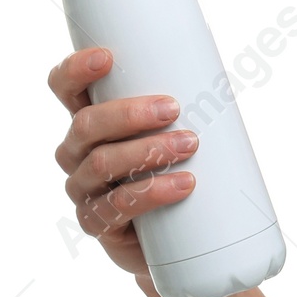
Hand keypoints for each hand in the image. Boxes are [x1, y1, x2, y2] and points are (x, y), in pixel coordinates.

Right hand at [49, 46, 196, 281]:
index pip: (66, 90)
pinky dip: (152, 192)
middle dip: (129, 114)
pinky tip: (182, 185)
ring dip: (147, 150)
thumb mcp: (177, 133)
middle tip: (173, 109)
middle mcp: (77, 154)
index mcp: (90, 124)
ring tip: (189, 144)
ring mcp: (83, 190)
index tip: (107, 57)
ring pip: (101, 164)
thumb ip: (189, 106)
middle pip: (86, 125)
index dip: (75, 71)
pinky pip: (116, 206)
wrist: (178, 239)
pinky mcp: (97, 224)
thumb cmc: (177, 170)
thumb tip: (230, 72)